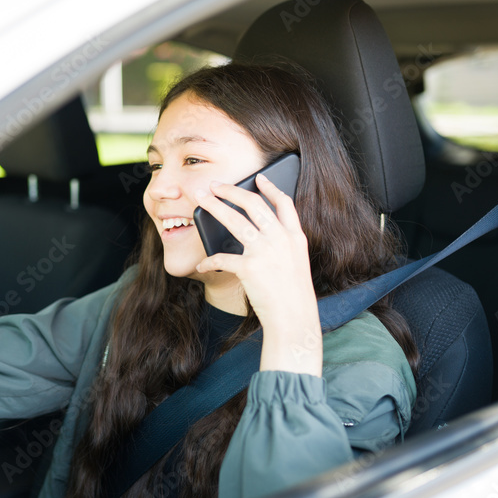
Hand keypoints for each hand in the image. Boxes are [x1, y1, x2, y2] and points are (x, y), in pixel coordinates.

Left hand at [194, 174, 321, 376]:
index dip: (270, 188)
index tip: (259, 178)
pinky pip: (222, 258)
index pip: (284, 203)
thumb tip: (260, 236)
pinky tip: (202, 264)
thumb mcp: (296, 264)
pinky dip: (209, 261)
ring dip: (214, 206)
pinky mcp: (250, 267)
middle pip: (253, 204)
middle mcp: (281, 239)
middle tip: (214, 185)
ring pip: (234, 220)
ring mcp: (265, 251)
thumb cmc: (293, 297)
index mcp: (295, 237)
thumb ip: (282, 246)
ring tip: (201, 199)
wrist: (294, 319)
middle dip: (231, 191)